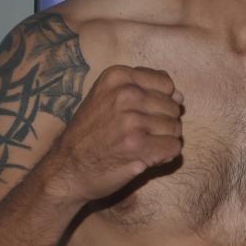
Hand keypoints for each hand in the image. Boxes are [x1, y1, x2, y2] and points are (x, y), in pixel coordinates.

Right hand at [45, 65, 183, 202]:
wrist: (65, 169)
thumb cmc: (91, 133)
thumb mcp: (107, 96)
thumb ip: (144, 89)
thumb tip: (180, 96)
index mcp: (118, 76)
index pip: (167, 84)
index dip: (160, 103)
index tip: (139, 114)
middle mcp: (125, 94)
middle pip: (173, 107)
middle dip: (162, 123)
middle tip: (137, 134)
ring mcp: (131, 119)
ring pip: (176, 128)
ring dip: (163, 140)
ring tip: (139, 145)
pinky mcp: (138, 145)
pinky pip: (174, 147)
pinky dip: (164, 156)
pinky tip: (145, 157)